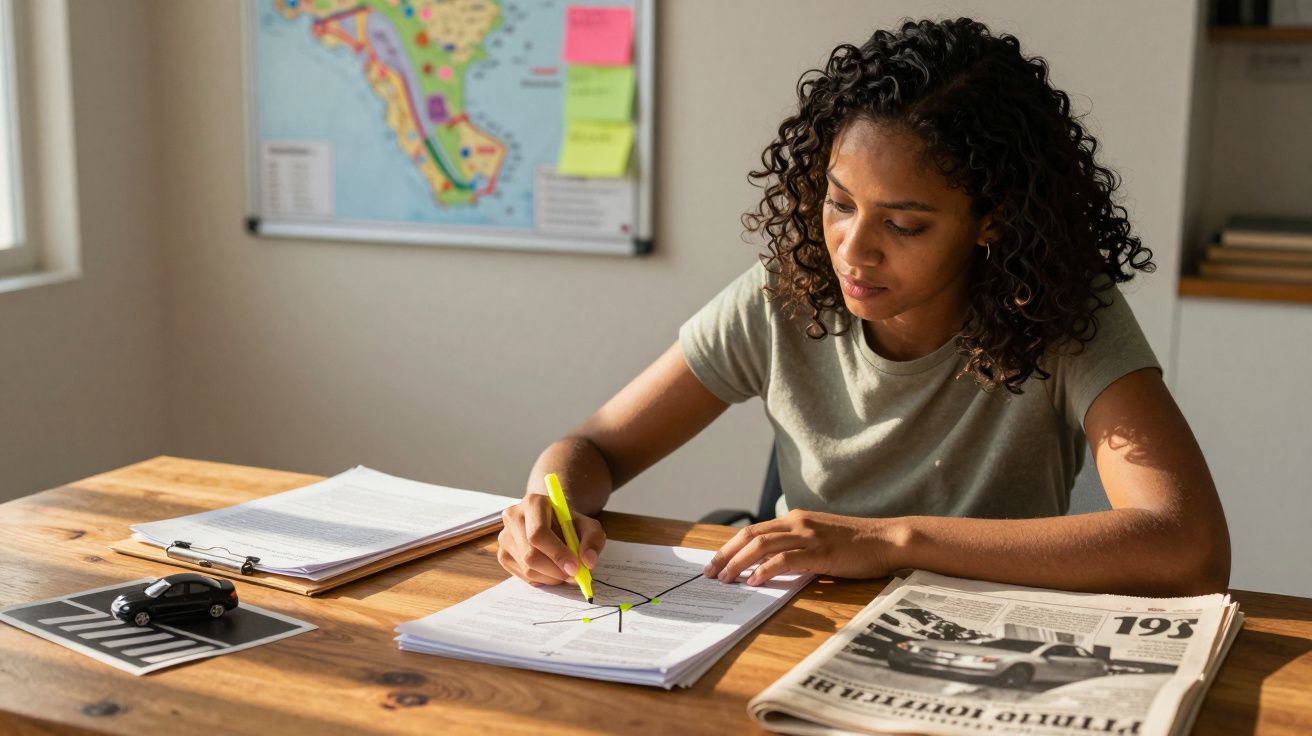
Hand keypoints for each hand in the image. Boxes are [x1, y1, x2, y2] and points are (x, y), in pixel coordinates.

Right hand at [496, 493, 605, 585]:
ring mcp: (504, 537)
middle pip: (530, 554)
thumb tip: (588, 562)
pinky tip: (551, 569)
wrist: (552, 521)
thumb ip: (593, 540)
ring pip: (527, 569)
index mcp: (533, 503)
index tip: (575, 568)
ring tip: (564, 570)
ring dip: (551, 577)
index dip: (557, 554)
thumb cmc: (569, 523)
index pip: (539, 533)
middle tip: (573, 576)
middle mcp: (513, 516)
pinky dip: (542, 579)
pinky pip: (522, 576)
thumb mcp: (588, 526)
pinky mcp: (502, 554)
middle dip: (555, 570)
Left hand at [702, 510, 901, 585]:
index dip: (730, 547)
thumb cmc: (856, 544)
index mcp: (795, 519)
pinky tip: (754, 581)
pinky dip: (765, 570)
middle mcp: (797, 523)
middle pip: (750, 536)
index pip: (753, 531)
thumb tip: (771, 566)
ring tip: (725, 579)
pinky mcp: (820, 552)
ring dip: (739, 563)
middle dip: (726, 555)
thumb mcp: (819, 539)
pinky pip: (785, 560)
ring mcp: (808, 536)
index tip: (715, 562)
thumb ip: (796, 547)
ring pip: (762, 546)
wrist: (887, 539)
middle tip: (710, 573)